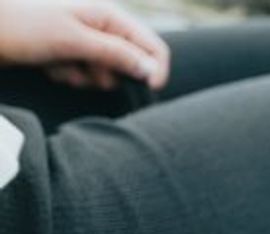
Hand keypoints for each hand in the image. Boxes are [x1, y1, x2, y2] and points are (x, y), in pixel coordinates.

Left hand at [0, 0, 169, 89]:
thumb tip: (152, 71)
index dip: (155, 69)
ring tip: (58, 64)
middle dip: (107, 75)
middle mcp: (101, 28)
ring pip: (105, 75)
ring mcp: (85, 43)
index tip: (149, 89)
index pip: (152, 46)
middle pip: (129, 65)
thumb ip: (116, 54)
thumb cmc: (23, 28)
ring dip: (84, 78)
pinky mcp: (70, 56)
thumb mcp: (74, 41)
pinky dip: (68, 77)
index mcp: (108, 16)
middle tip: (81, 67)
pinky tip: (49, 66)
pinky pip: (84, 77)